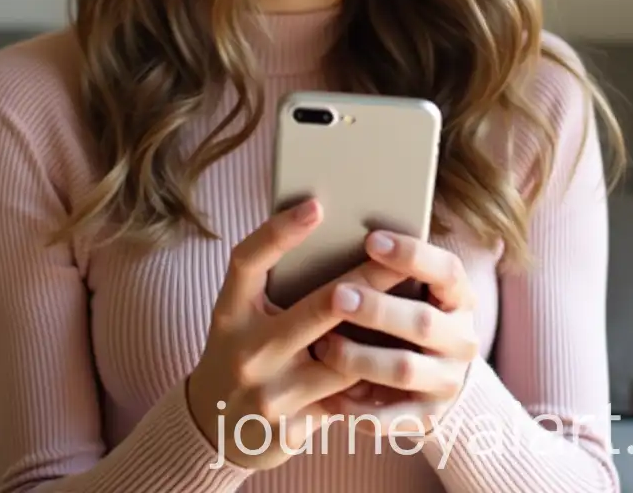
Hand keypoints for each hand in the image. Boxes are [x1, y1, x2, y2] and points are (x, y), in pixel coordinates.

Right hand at [186, 199, 405, 469]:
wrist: (214, 426)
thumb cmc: (241, 348)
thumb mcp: (241, 314)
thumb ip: (272, 282)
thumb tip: (326, 228)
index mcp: (230, 311)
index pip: (248, 261)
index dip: (279, 231)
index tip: (316, 206)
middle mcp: (247, 350)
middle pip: (319, 306)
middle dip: (369, 280)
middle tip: (403, 257)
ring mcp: (269, 392)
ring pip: (344, 357)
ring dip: (379, 333)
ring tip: (418, 303)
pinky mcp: (292, 427)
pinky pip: (346, 397)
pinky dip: (372, 377)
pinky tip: (400, 357)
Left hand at [312, 231, 478, 437]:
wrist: (435, 378)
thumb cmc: (406, 312)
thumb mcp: (413, 287)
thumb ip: (389, 267)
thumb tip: (334, 225)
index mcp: (459, 298)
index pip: (447, 271)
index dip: (412, 255)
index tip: (371, 239)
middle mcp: (462, 339)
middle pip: (424, 324)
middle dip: (378, 309)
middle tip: (337, 296)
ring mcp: (446, 381)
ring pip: (403, 370)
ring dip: (359, 357)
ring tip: (322, 345)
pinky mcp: (427, 418)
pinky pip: (389, 417)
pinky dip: (356, 406)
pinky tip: (324, 393)